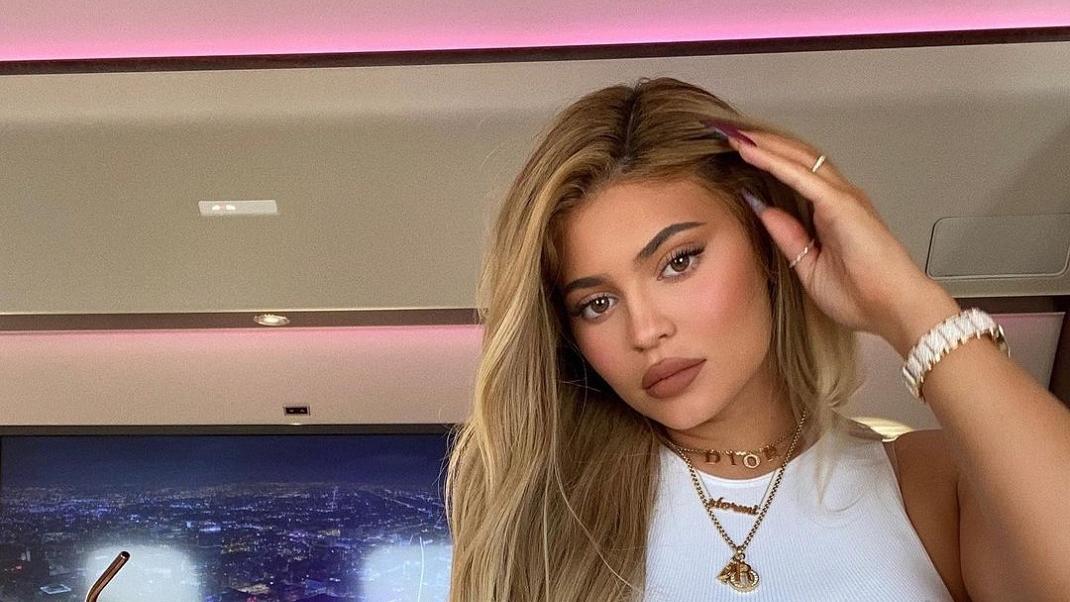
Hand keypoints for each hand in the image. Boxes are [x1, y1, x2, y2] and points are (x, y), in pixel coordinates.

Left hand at [723, 128, 959, 355]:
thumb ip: (788, 237)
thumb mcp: (809, 267)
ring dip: (765, 145)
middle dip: (762, 143)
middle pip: (795, 159)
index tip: (736, 152)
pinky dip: (775, 162)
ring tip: (734, 133)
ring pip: (798, 159)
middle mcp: (838, 198)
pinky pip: (803, 177)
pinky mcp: (843, 205)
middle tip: (729, 132)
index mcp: (831, 212)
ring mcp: (843, 199)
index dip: (766, 160)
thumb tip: (763, 210)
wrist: (894, 311)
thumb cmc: (862, 296)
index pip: (795, 175)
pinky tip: (752, 152)